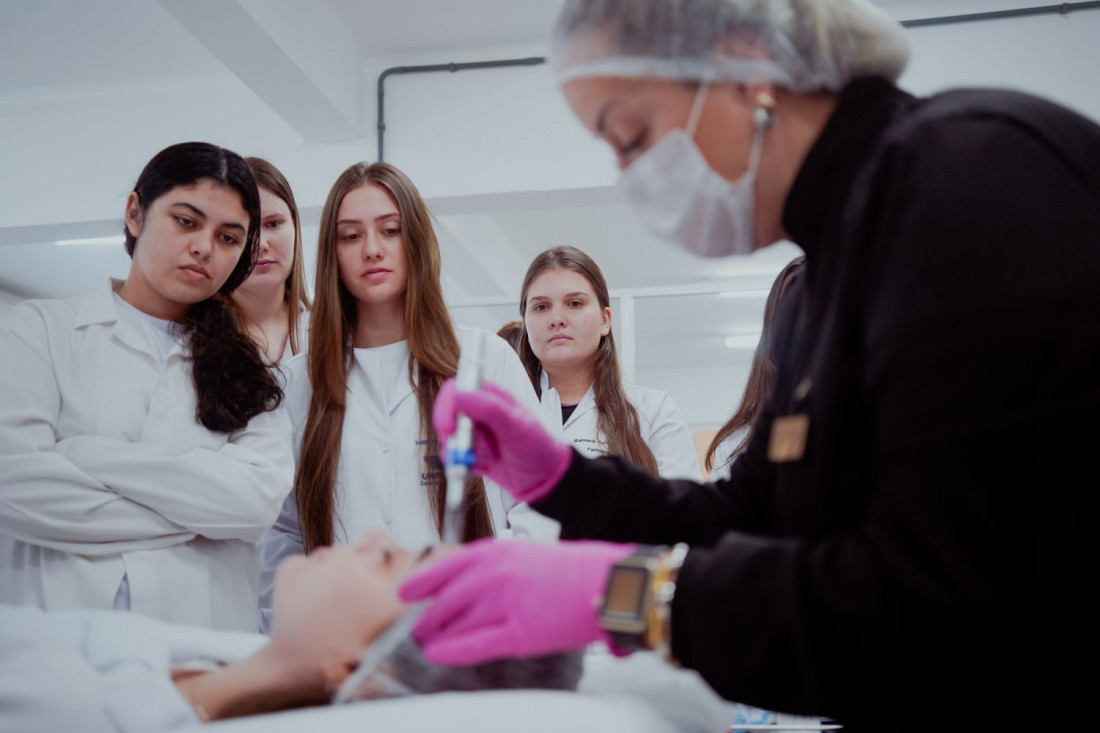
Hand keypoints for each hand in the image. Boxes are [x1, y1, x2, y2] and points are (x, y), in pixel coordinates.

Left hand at [399, 538, 635, 665]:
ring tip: (428, 643)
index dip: (420, 584)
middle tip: (418, 628)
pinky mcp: (518, 633)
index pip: (442, 568)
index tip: (405, 594)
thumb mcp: (520, 554)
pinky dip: (451, 651)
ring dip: (436, 635)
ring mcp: (503, 604)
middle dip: (427, 618)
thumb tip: (456, 586)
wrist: (603, 582)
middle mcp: (493, 575)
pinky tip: (438, 654)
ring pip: (454, 623)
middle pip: (444, 601)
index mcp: (493, 551)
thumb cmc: (565, 571)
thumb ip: (488, 566)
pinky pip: (474, 645)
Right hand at [433, 378, 572, 503]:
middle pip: (447, 415)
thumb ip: (488, 408)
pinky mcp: (471, 451)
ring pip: (451, 438)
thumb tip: (459, 395)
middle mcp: (478, 411)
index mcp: (489, 395)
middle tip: (464, 450)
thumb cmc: (537, 445)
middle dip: (453, 435)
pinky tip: (485, 465)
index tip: (448, 427)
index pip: (456, 389)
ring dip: (464, 452)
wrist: (543, 477)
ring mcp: (474, 432)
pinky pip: (455, 457)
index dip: (447, 406)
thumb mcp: (516, 424)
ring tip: (488, 457)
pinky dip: (466, 464)